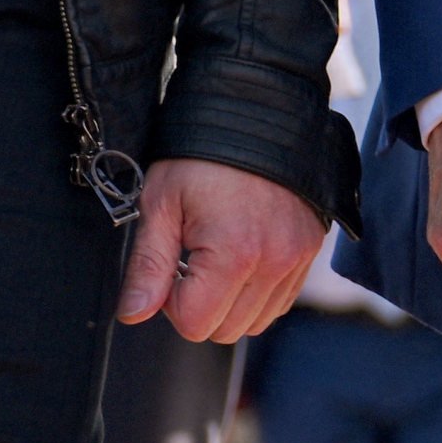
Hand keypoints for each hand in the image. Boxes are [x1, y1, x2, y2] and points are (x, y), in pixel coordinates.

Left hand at [115, 160, 324, 343]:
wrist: (254, 112)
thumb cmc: (201, 154)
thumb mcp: (161, 202)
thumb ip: (148, 264)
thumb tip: (132, 313)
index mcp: (233, 252)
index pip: (194, 324)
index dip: (171, 301)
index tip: (173, 263)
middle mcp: (273, 262)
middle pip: (225, 330)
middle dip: (200, 304)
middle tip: (191, 257)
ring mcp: (296, 258)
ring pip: (255, 322)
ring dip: (229, 303)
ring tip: (217, 254)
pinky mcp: (309, 251)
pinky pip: (280, 302)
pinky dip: (257, 293)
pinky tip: (241, 255)